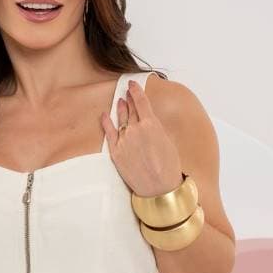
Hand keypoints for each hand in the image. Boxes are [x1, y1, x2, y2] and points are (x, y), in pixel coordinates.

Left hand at [102, 78, 183, 197]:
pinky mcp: (116, 152)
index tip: (133, 84)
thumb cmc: (169, 167)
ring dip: (120, 109)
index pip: (141, 102)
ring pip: (121, 119)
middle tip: (127, 91)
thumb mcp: (167, 141)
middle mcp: (135, 130)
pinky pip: (109, 133)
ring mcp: (124, 140)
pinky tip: (104, 115)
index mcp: (151, 125)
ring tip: (119, 101)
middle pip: (130, 109)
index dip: (136, 91)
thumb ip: (156, 129)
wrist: (159, 188)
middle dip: (129, 99)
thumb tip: (150, 122)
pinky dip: (106, 122)